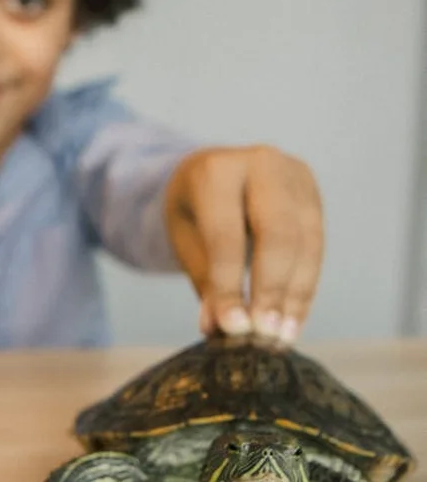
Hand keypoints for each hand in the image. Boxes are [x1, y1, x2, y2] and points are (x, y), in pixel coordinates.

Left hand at [164, 145, 323, 343]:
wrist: (211, 171)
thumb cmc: (193, 210)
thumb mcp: (186, 240)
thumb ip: (204, 280)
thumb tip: (219, 329)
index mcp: (216, 170)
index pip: (226, 235)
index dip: (230, 285)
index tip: (234, 329)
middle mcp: (260, 164)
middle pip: (276, 235)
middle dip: (272, 290)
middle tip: (264, 335)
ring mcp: (294, 175)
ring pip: (305, 243)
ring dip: (294, 296)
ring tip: (281, 337)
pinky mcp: (313, 193)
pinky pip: (316, 246)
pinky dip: (304, 287)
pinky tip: (293, 320)